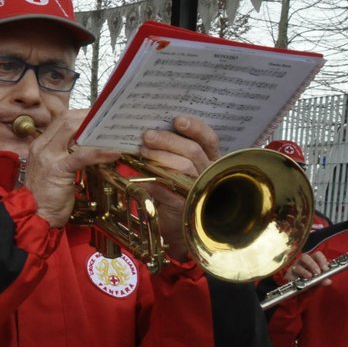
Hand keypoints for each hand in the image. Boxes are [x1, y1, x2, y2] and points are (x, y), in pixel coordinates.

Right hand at [22, 109, 120, 227]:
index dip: (81, 114)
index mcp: (40, 145)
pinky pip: (82, 155)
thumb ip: (64, 155)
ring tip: (115, 131)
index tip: (98, 116)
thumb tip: (87, 146)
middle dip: (89, 116)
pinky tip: (114, 153)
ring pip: (72, 130)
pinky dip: (100, 152)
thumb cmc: (47, 196)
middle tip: (110, 118)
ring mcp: (48, 157)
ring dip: (96, 128)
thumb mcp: (52, 170)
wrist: (35, 216)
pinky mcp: (58, 170)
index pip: (60, 119)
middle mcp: (41, 147)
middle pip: (66, 119)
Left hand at [136, 116, 218, 262]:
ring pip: (183, 168)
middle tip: (147, 135)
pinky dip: (151, 181)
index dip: (195, 127)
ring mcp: (198, 189)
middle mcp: (208, 172)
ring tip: (142, 150)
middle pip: (193, 151)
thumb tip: (149, 130)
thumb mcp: (176, 166)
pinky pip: (167, 190)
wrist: (176, 227)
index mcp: (209, 159)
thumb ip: (171, 149)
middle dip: (168, 140)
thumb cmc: (175, 190)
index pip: (209, 139)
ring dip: (160, 157)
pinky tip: (138, 176)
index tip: (177, 119)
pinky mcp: (185, 206)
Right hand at [284, 248, 331, 286]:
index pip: (317, 255)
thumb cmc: (310, 280)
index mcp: (312, 260)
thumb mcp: (319, 280)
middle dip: (312, 264)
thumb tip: (328, 281)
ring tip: (309, 277)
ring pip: (297, 266)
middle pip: (305, 257)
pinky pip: (290, 275)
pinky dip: (296, 278)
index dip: (321, 260)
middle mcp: (302, 262)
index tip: (325, 269)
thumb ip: (323, 280)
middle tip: (318, 272)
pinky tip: (300, 282)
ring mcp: (295, 267)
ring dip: (304, 272)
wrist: (300, 288)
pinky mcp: (289, 275)